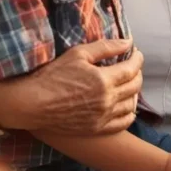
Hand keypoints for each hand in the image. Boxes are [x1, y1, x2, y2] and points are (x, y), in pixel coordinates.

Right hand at [0, 39, 142, 134]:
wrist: (32, 104)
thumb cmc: (52, 76)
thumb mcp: (78, 54)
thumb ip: (106, 47)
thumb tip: (128, 42)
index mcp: (104, 80)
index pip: (132, 68)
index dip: (137, 58)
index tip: (136, 53)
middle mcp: (107, 100)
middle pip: (135, 86)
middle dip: (137, 73)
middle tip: (132, 66)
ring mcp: (103, 117)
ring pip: (131, 104)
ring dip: (134, 92)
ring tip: (128, 84)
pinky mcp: (96, 128)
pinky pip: (123, 123)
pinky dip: (129, 114)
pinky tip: (126, 106)